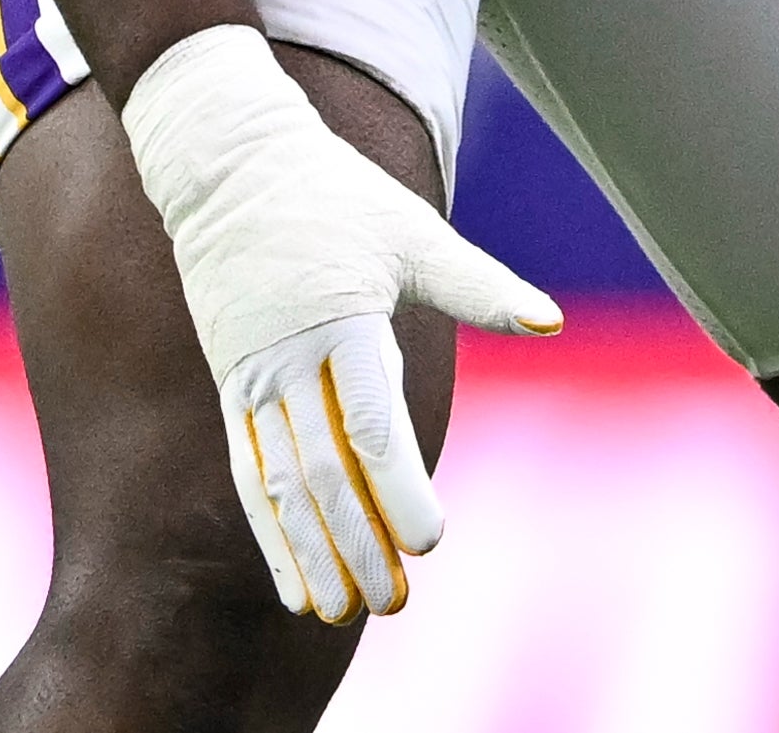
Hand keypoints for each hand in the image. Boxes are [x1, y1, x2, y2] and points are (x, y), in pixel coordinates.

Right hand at [119, 27, 561, 620]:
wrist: (228, 166)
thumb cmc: (336, 195)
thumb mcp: (412, 231)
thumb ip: (478, 284)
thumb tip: (549, 321)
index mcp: (340, 321)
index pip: (368, 422)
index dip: (397, 486)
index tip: (427, 541)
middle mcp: (287, 359)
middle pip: (321, 469)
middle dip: (358, 540)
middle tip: (395, 598)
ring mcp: (249, 376)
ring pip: (278, 483)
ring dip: (311, 551)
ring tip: (342, 611)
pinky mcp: (229, 385)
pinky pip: (248, 472)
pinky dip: (271, 532)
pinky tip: (293, 582)